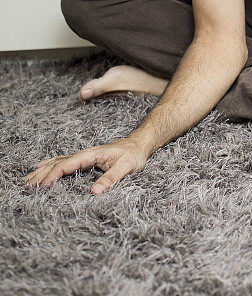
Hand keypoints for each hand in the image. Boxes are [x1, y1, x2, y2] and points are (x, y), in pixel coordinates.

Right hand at [22, 136, 148, 194]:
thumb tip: (95, 191)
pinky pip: (64, 162)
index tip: (41, 186)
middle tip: (26, 186)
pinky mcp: (86, 160)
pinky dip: (51, 165)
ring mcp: (84, 157)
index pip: (67, 165)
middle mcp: (85, 154)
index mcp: (91, 154)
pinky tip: (42, 167)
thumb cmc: (133, 155)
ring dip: (43, 170)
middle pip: (58, 163)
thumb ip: (110, 178)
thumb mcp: (126, 167)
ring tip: (27, 179)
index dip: (53, 175)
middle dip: (42, 174)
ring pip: (58, 162)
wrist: (139, 144)